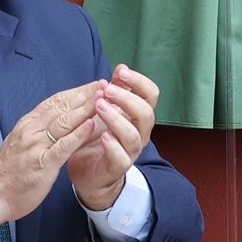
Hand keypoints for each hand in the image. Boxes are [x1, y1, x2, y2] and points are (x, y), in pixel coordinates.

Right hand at [0, 82, 103, 230]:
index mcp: (27, 124)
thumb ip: (39, 130)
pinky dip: (78, 134)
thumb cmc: (9, 172)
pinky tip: (91, 125)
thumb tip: (57, 118)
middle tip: (104, 84)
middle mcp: (31, 131)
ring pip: (64, 122)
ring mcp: (36, 146)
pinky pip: (63, 146)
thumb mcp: (22, 143)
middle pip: (62, 107)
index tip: (92, 84)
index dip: (75, 91)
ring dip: (86, 108)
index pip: (54, 101)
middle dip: (84, 94)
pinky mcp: (42, 164)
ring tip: (103, 98)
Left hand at [68, 64, 159, 210]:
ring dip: (116, 119)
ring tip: (98, 106)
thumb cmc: (97, 138)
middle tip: (106, 89)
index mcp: (138, 117)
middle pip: (145, 114)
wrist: (90, 173)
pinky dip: (113, 146)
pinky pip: (121, 157)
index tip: (121, 71)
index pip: (151, 96)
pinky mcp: (117, 167)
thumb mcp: (105, 110)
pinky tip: (103, 135)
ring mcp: (130, 151)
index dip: (139, 82)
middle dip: (127, 98)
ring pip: (133, 135)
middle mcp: (140, 133)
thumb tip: (121, 68)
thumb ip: (114, 91)